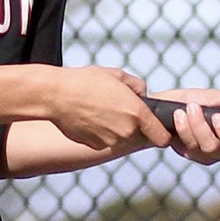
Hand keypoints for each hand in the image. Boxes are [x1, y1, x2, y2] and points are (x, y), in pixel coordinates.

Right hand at [47, 67, 171, 152]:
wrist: (57, 95)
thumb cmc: (87, 81)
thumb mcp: (118, 75)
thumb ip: (138, 86)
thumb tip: (144, 95)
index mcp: (137, 114)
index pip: (162, 138)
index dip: (162, 134)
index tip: (157, 129)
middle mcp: (126, 131)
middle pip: (139, 136)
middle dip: (134, 125)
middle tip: (118, 109)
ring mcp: (110, 141)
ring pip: (121, 138)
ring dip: (116, 128)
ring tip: (100, 110)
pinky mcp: (96, 145)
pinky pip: (105, 141)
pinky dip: (101, 133)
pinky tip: (90, 118)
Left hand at [151, 89, 219, 165]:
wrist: (164, 106)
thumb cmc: (195, 102)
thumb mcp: (216, 97)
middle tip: (217, 117)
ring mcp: (209, 154)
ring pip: (211, 148)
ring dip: (200, 125)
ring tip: (191, 107)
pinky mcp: (190, 154)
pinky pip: (192, 145)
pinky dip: (186, 128)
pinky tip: (179, 115)